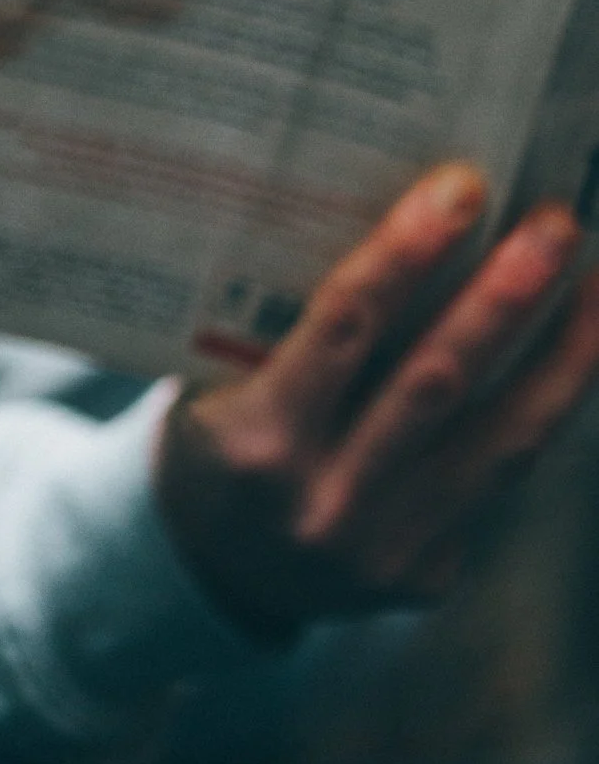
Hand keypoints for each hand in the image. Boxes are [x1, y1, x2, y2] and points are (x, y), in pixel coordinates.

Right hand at [155, 164, 598, 641]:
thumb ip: (285, 326)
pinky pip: (498, 482)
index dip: (406, 253)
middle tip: (556, 222)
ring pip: (499, 442)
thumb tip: (400, 225)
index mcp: (257, 438)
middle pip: (437, 380)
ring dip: (562, 356)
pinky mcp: (425, 576)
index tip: (461, 187)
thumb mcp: (215, 380)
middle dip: (505, 295)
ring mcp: (381, 548)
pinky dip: (541, 413)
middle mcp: (323, 500)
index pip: (344, 326)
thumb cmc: (217, 438)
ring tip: (596, 283)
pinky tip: (573, 356)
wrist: (204, 571)